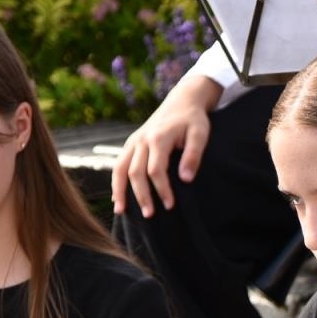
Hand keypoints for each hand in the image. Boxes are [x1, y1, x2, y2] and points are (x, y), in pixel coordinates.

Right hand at [111, 74, 218, 217]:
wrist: (182, 101)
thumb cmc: (193, 120)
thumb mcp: (200, 134)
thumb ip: (194, 155)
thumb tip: (185, 180)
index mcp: (158, 137)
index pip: (156, 170)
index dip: (162, 189)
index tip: (170, 205)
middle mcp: (141, 140)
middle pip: (135, 172)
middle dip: (141, 195)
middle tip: (150, 216)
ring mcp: (133, 141)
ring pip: (120, 168)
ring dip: (120, 191)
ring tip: (121, 212)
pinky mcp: (131, 144)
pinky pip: (118, 164)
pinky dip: (115, 182)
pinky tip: (117, 199)